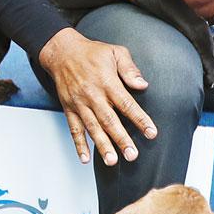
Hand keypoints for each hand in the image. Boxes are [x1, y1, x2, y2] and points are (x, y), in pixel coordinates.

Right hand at [38, 28, 156, 165]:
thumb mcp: (115, 52)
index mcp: (107, 82)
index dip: (140, 119)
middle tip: (132, 155)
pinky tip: (85, 158)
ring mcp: (79, 104)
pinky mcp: (69, 108)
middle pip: (109, 120)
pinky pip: (74, 129)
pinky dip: (79, 144)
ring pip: (92, 128)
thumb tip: (143, 85)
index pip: (126, 104)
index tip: (151, 133)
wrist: (62, 52)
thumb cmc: (92, 52)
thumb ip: (130, 69)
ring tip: (112, 161)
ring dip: (102, 146)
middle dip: (121, 139)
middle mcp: (93, 95)